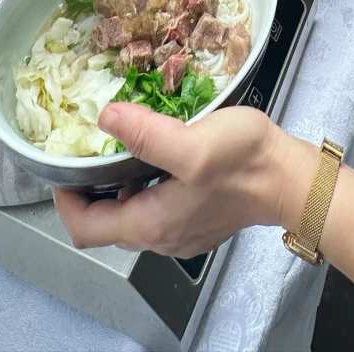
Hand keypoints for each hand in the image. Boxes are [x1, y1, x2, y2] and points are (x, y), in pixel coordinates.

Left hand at [54, 104, 288, 257]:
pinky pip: (157, 207)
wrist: (289, 177)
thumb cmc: (243, 163)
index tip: (63, 165)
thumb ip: (146, 134)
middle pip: (106, 223)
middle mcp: (161, 236)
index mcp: (150, 223)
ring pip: (131, 213)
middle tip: (89, 149)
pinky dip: (145, 184)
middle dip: (90, 189)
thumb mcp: (191, 143)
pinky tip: (160, 154)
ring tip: (122, 145)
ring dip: (118, 184)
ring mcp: (181, 230)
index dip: (65, 199)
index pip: (85, 228)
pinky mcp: (198, 218)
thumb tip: (106, 117)